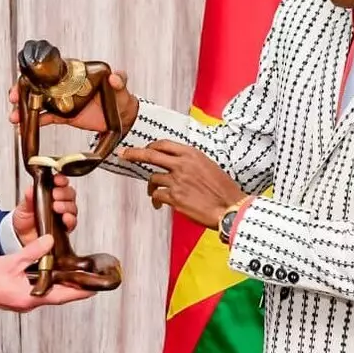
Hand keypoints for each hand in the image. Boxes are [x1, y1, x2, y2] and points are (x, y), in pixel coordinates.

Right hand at [0, 235, 94, 310]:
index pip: (62, 295)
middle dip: (71, 288)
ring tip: (71, 275)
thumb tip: (50, 242)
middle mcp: (28, 302)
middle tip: (85, 279)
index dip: (79, 292)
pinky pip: (36, 291)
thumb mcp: (11, 261)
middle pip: (56, 295)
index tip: (93, 289)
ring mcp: (21, 301)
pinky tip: (47, 273)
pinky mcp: (15, 297)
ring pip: (46, 293)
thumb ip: (32, 251)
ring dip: (58, 285)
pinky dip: (45, 283)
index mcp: (30, 297)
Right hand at [7, 70, 138, 132]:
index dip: (38, 73)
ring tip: (14, 118)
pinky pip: (46, 117)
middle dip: (23, 90)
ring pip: (39, 102)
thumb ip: (120, 80)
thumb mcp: (122, 87)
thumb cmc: (121, 96)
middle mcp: (66, 85)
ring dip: (25, 108)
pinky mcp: (64, 115)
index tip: (25, 78)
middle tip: (12, 98)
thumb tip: (115, 77)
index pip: (53, 69)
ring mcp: (63, 100)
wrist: (123, 117)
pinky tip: (23, 129)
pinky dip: (35, 122)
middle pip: (40, 85)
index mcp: (76, 73)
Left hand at [11, 173, 77, 243]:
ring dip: (66, 205)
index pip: (60, 183)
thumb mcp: (23, 208)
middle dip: (63, 192)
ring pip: (73, 207)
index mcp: (50, 194)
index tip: (57, 180)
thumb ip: (28, 199)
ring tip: (56, 207)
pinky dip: (70, 219)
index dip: (61, 180)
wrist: (23, 239)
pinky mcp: (65, 228)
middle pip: (70, 193)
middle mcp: (59, 203)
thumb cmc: (25, 221)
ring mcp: (63, 215)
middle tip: (55, 194)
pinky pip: (73, 222)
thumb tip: (30, 190)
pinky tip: (65, 218)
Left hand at [118, 140, 246, 228]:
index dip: (150, 146)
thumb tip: (176, 164)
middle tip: (123, 155)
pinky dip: (155, 200)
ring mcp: (177, 180)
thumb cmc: (223, 190)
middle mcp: (183, 165)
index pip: (164, 144)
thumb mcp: (209, 166)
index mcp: (192, 154)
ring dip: (151, 187)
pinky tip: (158, 205)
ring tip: (154, 194)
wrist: (230, 208)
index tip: (143, 149)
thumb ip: (191, 162)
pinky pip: (157, 195)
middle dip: (133, 154)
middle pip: (150, 155)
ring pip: (153, 178)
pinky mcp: (175, 197)